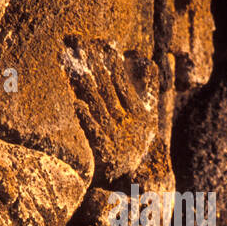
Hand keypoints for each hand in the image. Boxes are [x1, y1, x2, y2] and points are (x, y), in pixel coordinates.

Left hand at [63, 38, 157, 181]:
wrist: (135, 179)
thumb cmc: (138, 141)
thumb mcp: (149, 116)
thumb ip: (149, 89)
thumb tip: (149, 62)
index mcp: (140, 113)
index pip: (124, 84)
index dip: (114, 65)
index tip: (103, 46)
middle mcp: (129, 123)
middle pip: (109, 91)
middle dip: (96, 69)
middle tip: (82, 49)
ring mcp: (117, 136)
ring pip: (100, 107)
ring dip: (88, 88)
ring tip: (77, 70)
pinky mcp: (106, 151)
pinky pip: (94, 132)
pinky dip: (86, 118)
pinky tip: (77, 104)